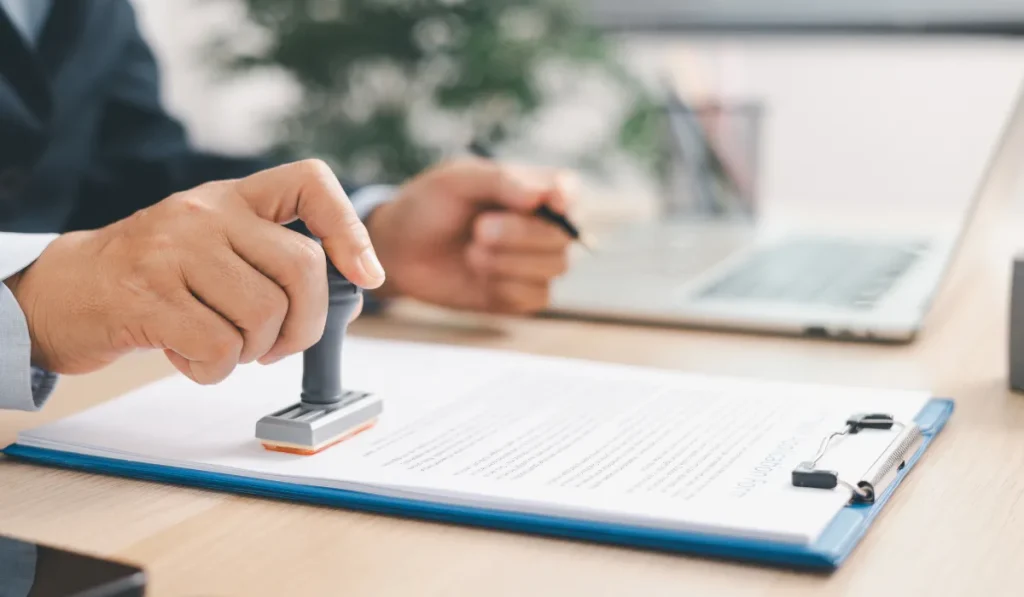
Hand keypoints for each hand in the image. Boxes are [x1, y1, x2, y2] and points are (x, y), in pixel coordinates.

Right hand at [7, 160, 383, 383]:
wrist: (66, 290)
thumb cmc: (157, 277)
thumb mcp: (215, 247)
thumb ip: (271, 258)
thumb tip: (353, 289)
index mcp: (231, 197)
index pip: (310, 182)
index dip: (350, 228)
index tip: (367, 276)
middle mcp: (206, 212)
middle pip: (303, 269)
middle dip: (305, 326)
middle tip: (278, 347)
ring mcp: (173, 249)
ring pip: (264, 315)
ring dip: (253, 352)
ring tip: (218, 345)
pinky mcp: (146, 295)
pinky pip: (220, 349)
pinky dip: (213, 370)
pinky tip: (187, 356)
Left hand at [366, 157, 576, 313]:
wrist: (398, 250)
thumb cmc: (428, 206)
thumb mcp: (457, 180)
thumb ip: (501, 181)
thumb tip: (543, 196)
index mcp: (531, 189)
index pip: (567, 190)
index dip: (565, 198)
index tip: (553, 202)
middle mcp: (540, 226)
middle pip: (562, 235)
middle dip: (521, 234)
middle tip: (479, 230)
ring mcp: (533, 263)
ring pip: (555, 267)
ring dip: (510, 261)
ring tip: (471, 253)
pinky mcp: (520, 296)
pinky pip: (537, 297)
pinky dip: (507, 287)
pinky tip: (479, 276)